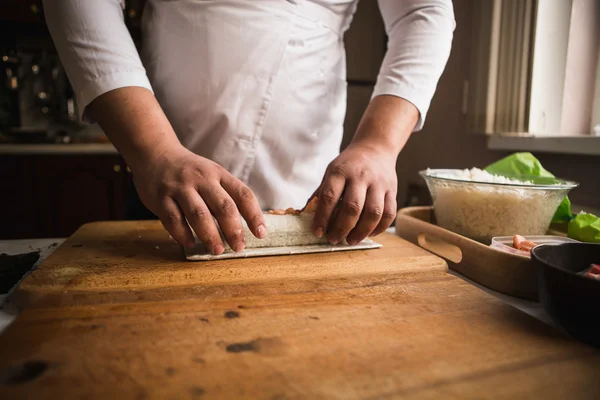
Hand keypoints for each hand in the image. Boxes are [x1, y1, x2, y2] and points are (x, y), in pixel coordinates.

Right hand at [131, 144, 265, 253]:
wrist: (154, 153)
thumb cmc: (190, 171)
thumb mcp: (211, 174)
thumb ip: (225, 195)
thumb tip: (245, 226)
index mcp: (218, 174)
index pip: (243, 194)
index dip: (254, 215)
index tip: (260, 233)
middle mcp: (201, 179)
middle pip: (223, 206)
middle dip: (233, 230)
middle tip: (238, 247)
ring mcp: (180, 187)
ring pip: (199, 215)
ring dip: (210, 235)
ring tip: (217, 250)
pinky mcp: (160, 197)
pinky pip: (173, 220)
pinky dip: (183, 234)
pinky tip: (190, 243)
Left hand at [311, 142, 397, 244]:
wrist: (375, 148)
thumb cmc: (349, 165)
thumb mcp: (331, 172)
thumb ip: (321, 193)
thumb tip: (305, 216)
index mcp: (340, 171)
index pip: (330, 196)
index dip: (322, 217)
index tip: (318, 232)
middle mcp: (361, 176)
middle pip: (353, 207)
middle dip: (342, 228)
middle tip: (334, 239)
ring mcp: (379, 183)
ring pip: (374, 212)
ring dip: (362, 231)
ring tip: (351, 240)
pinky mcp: (393, 190)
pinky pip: (389, 213)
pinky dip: (380, 228)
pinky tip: (369, 233)